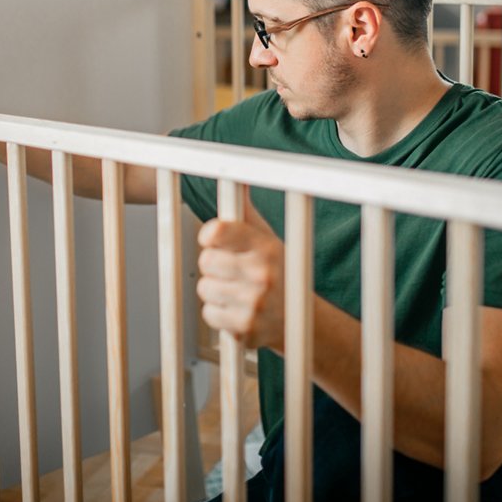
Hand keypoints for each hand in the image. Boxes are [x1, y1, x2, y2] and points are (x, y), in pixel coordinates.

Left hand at [196, 194, 284, 349]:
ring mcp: (254, 303)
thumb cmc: (276, 270)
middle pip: (206, 260)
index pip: (219, 232)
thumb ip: (243, 209)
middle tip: (233, 269)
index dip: (210, 235)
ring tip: (238, 290)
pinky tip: (237, 309)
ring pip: (204, 287)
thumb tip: (238, 173)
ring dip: (215, 290)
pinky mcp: (245, 328)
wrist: (297, 317)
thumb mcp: (265, 236)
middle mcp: (262, 275)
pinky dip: (218, 313)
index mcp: (265, 247)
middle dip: (214, 265)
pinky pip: (209, 313)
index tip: (211, 238)